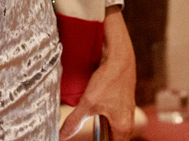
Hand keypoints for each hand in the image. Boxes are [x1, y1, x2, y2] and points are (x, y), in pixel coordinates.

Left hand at [59, 8, 135, 140]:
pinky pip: (115, 118)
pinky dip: (106, 121)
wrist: (120, 56)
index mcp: (123, 127)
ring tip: (94, 132)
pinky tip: (97, 116)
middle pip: (115, 140)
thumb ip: (74, 121)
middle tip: (91, 137)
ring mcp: (127, 111)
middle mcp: (128, 121)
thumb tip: (61, 136)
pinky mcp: (123, 101)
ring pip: (115, 129)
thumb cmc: (109, 79)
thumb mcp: (88, 102)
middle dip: (103, 140)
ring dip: (105, 132)